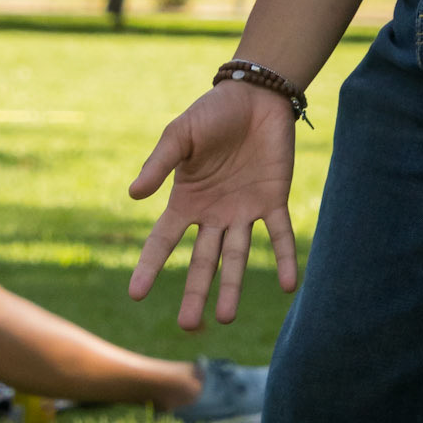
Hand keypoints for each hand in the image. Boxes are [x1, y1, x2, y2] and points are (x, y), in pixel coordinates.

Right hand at [129, 81, 299, 328]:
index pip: (163, 240)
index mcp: (186, 200)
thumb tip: (133, 196)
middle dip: (196, 292)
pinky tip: (289, 285)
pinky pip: (280, 235)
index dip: (149, 266)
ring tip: (226, 317)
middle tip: (188, 326)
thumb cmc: (211, 113)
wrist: (254, 96)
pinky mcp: (273, 201)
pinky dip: (284, 259)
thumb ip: (159, 165)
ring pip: (238, 256)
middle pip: (204, 260)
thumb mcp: (178, 135)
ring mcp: (244, 210)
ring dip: (233, 286)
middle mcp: (214, 213)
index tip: (135, 295)